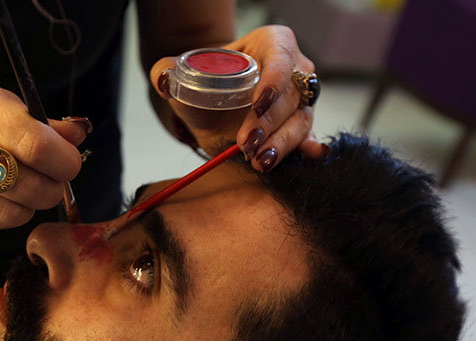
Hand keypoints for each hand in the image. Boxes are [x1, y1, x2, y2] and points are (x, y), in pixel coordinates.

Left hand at [149, 25, 327, 170]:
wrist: (210, 105)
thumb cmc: (204, 82)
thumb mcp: (183, 74)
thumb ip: (166, 71)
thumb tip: (163, 80)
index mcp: (272, 43)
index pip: (280, 56)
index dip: (274, 80)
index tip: (258, 104)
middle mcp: (294, 68)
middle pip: (290, 94)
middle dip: (268, 123)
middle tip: (245, 144)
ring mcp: (300, 98)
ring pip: (299, 119)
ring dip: (281, 142)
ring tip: (260, 161)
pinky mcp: (299, 125)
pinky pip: (308, 136)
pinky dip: (309, 147)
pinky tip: (312, 154)